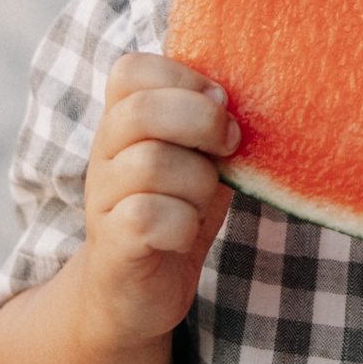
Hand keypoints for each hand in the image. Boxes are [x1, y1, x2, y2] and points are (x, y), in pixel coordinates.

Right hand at [79, 52, 240, 348]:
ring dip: (197, 183)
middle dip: (201, 122)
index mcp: (124, 122)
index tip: (220, 101)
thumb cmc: (176, 211)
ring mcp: (102, 198)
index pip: (130, 69)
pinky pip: (149, 216)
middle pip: (141, 111)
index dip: (182, 77)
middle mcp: (104, 154)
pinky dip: (182, 224)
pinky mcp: (112, 243)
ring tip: (201, 202)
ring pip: (152, 165)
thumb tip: (260, 88)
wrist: (133, 294)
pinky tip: (185, 235)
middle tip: (229, 145)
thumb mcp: (199, 157)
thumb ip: (213, 122)